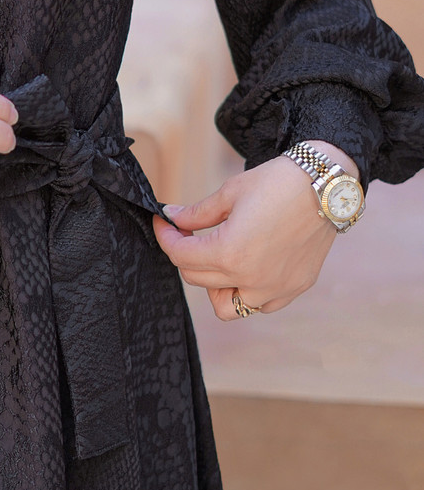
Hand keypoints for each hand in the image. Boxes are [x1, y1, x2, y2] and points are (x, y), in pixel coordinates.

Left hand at [153, 145, 350, 319]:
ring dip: (213, 285)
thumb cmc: (277, 183)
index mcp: (229, 254)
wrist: (326, 186)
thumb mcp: (230, 193)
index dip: (166, 236)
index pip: (180, 256)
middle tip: (187, 232)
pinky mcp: (294, 289)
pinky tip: (247, 266)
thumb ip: (197, 213)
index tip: (164, 222)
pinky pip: (258, 304)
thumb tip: (172, 217)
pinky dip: (246, 291)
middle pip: (197, 278)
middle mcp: (250, 279)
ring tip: (217, 258)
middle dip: (185, 254)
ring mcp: (274, 289)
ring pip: (226, 306)